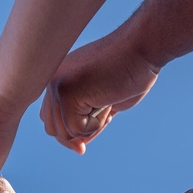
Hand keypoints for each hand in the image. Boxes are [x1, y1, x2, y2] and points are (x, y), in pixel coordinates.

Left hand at [40, 29, 158, 152]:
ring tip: (107, 101)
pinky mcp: (67, 94)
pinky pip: (77, 129)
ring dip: (92, 127)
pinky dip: (97, 124)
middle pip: (53, 129)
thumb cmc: (130, 70)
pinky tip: (108, 101)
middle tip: (104, 114)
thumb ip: (87, 119)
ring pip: (65, 132)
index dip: (68, 133)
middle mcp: (52, 82)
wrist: (141, 47)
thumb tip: (77, 146)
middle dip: (77, 135)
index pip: (50, 118)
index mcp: (59, 79)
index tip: (83, 144)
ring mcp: (57, 87)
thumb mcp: (104, 100)